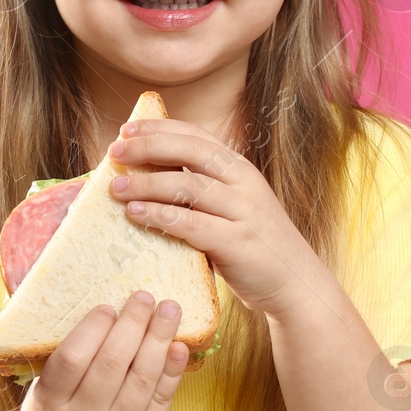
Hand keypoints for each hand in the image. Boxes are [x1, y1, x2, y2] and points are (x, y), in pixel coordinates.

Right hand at [11, 291, 188, 410]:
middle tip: (145, 296)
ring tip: (170, 310)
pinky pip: (159, 403)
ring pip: (141, 380)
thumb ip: (67, 361)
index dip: (94, 328)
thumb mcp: (42, 394)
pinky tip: (179, 347)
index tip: (109, 305)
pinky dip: (172, 372)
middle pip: (112, 364)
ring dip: (159, 340)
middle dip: (133, 324)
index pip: (74, 358)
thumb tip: (108, 311)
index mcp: (51, 403)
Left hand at [108, 117, 316, 316]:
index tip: (127, 129)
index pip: (196, 135)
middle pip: (190, 151)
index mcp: (240, 169)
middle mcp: (243, 183)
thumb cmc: (254, 244)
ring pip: (187, 185)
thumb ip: (202, 190)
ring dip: (146, 183)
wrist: (296, 283)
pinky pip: (192, 223)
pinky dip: (160, 216)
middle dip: (148, 147)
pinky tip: (136, 214)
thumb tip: (149, 176)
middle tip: (114, 151)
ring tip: (117, 187)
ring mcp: (243, 211)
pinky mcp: (238, 242)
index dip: (160, 128)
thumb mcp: (233, 206)